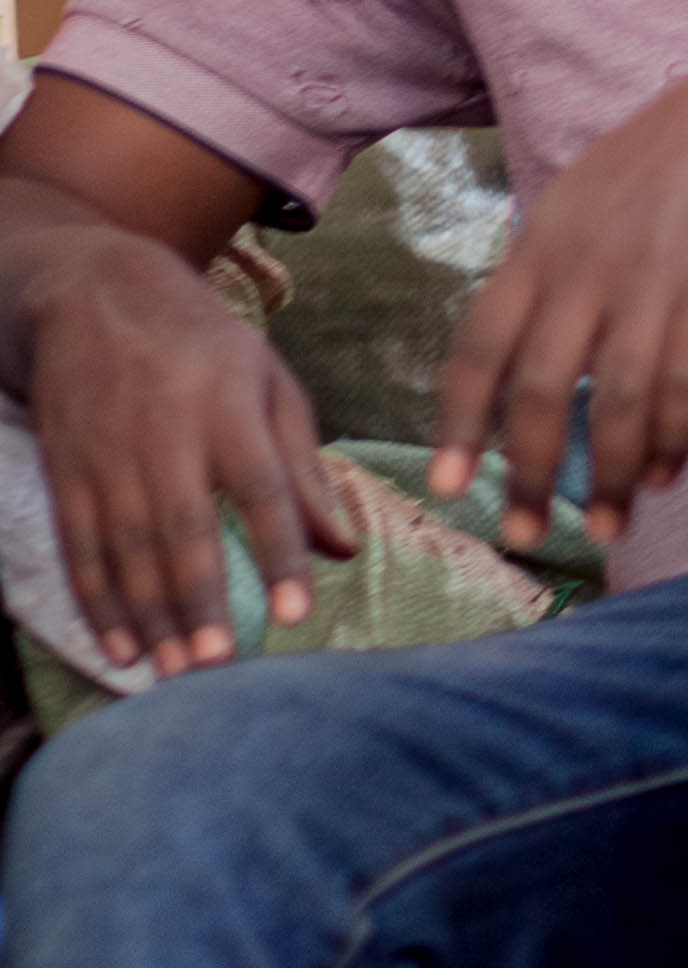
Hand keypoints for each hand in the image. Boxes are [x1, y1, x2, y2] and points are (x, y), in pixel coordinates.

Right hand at [22, 228, 359, 674]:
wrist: (91, 293)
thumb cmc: (203, 345)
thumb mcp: (268, 383)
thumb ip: (304, 467)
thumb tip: (342, 549)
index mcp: (228, 404)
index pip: (260, 486)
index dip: (279, 551)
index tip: (298, 613)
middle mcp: (164, 430)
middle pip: (182, 528)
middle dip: (199, 603)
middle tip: (218, 671)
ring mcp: (106, 451)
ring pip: (125, 547)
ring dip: (150, 616)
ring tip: (175, 674)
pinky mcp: (64, 468)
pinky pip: (79, 544)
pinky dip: (97, 600)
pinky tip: (120, 647)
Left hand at [431, 54, 687, 553]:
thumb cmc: (668, 167)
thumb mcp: (582, 204)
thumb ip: (546, 273)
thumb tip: (513, 352)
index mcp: (539, 248)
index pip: (478, 347)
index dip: (459, 422)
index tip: (449, 485)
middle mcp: (583, 269)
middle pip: (540, 389)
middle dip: (529, 474)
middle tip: (525, 536)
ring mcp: (650, 280)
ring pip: (615, 400)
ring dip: (610, 474)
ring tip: (611, 525)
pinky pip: (687, 384)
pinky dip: (674, 438)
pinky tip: (669, 473)